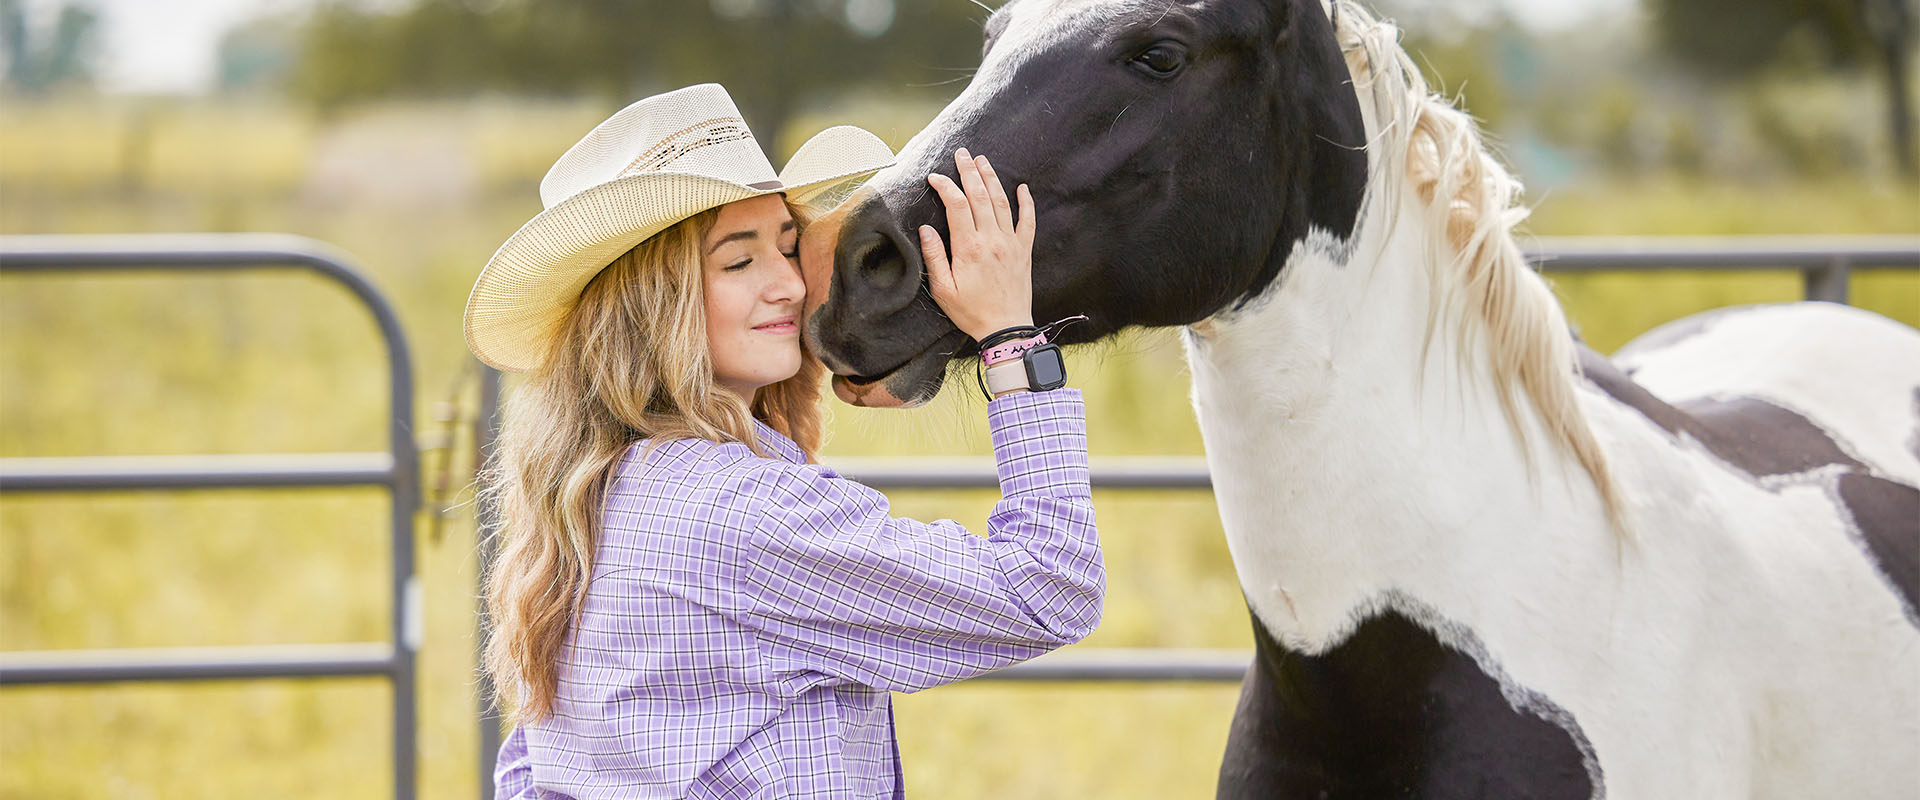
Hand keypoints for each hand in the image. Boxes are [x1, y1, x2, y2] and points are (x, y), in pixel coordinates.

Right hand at [919, 148, 1036, 341]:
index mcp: (969, 248)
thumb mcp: (943, 289)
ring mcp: (1011, 243)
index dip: (945, 186)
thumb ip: (935, 256)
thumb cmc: (971, 312)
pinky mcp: (1024, 251)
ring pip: (1002, 202)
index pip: (956, 205)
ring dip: (992, 179)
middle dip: (969, 172)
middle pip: (980, 196)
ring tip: (983, 161)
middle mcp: (992, 240)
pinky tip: (1022, 188)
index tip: (935, 177)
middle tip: (962, 154)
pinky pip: (1028, 221)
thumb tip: (926, 229)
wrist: (1007, 329)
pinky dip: (1026, 202)